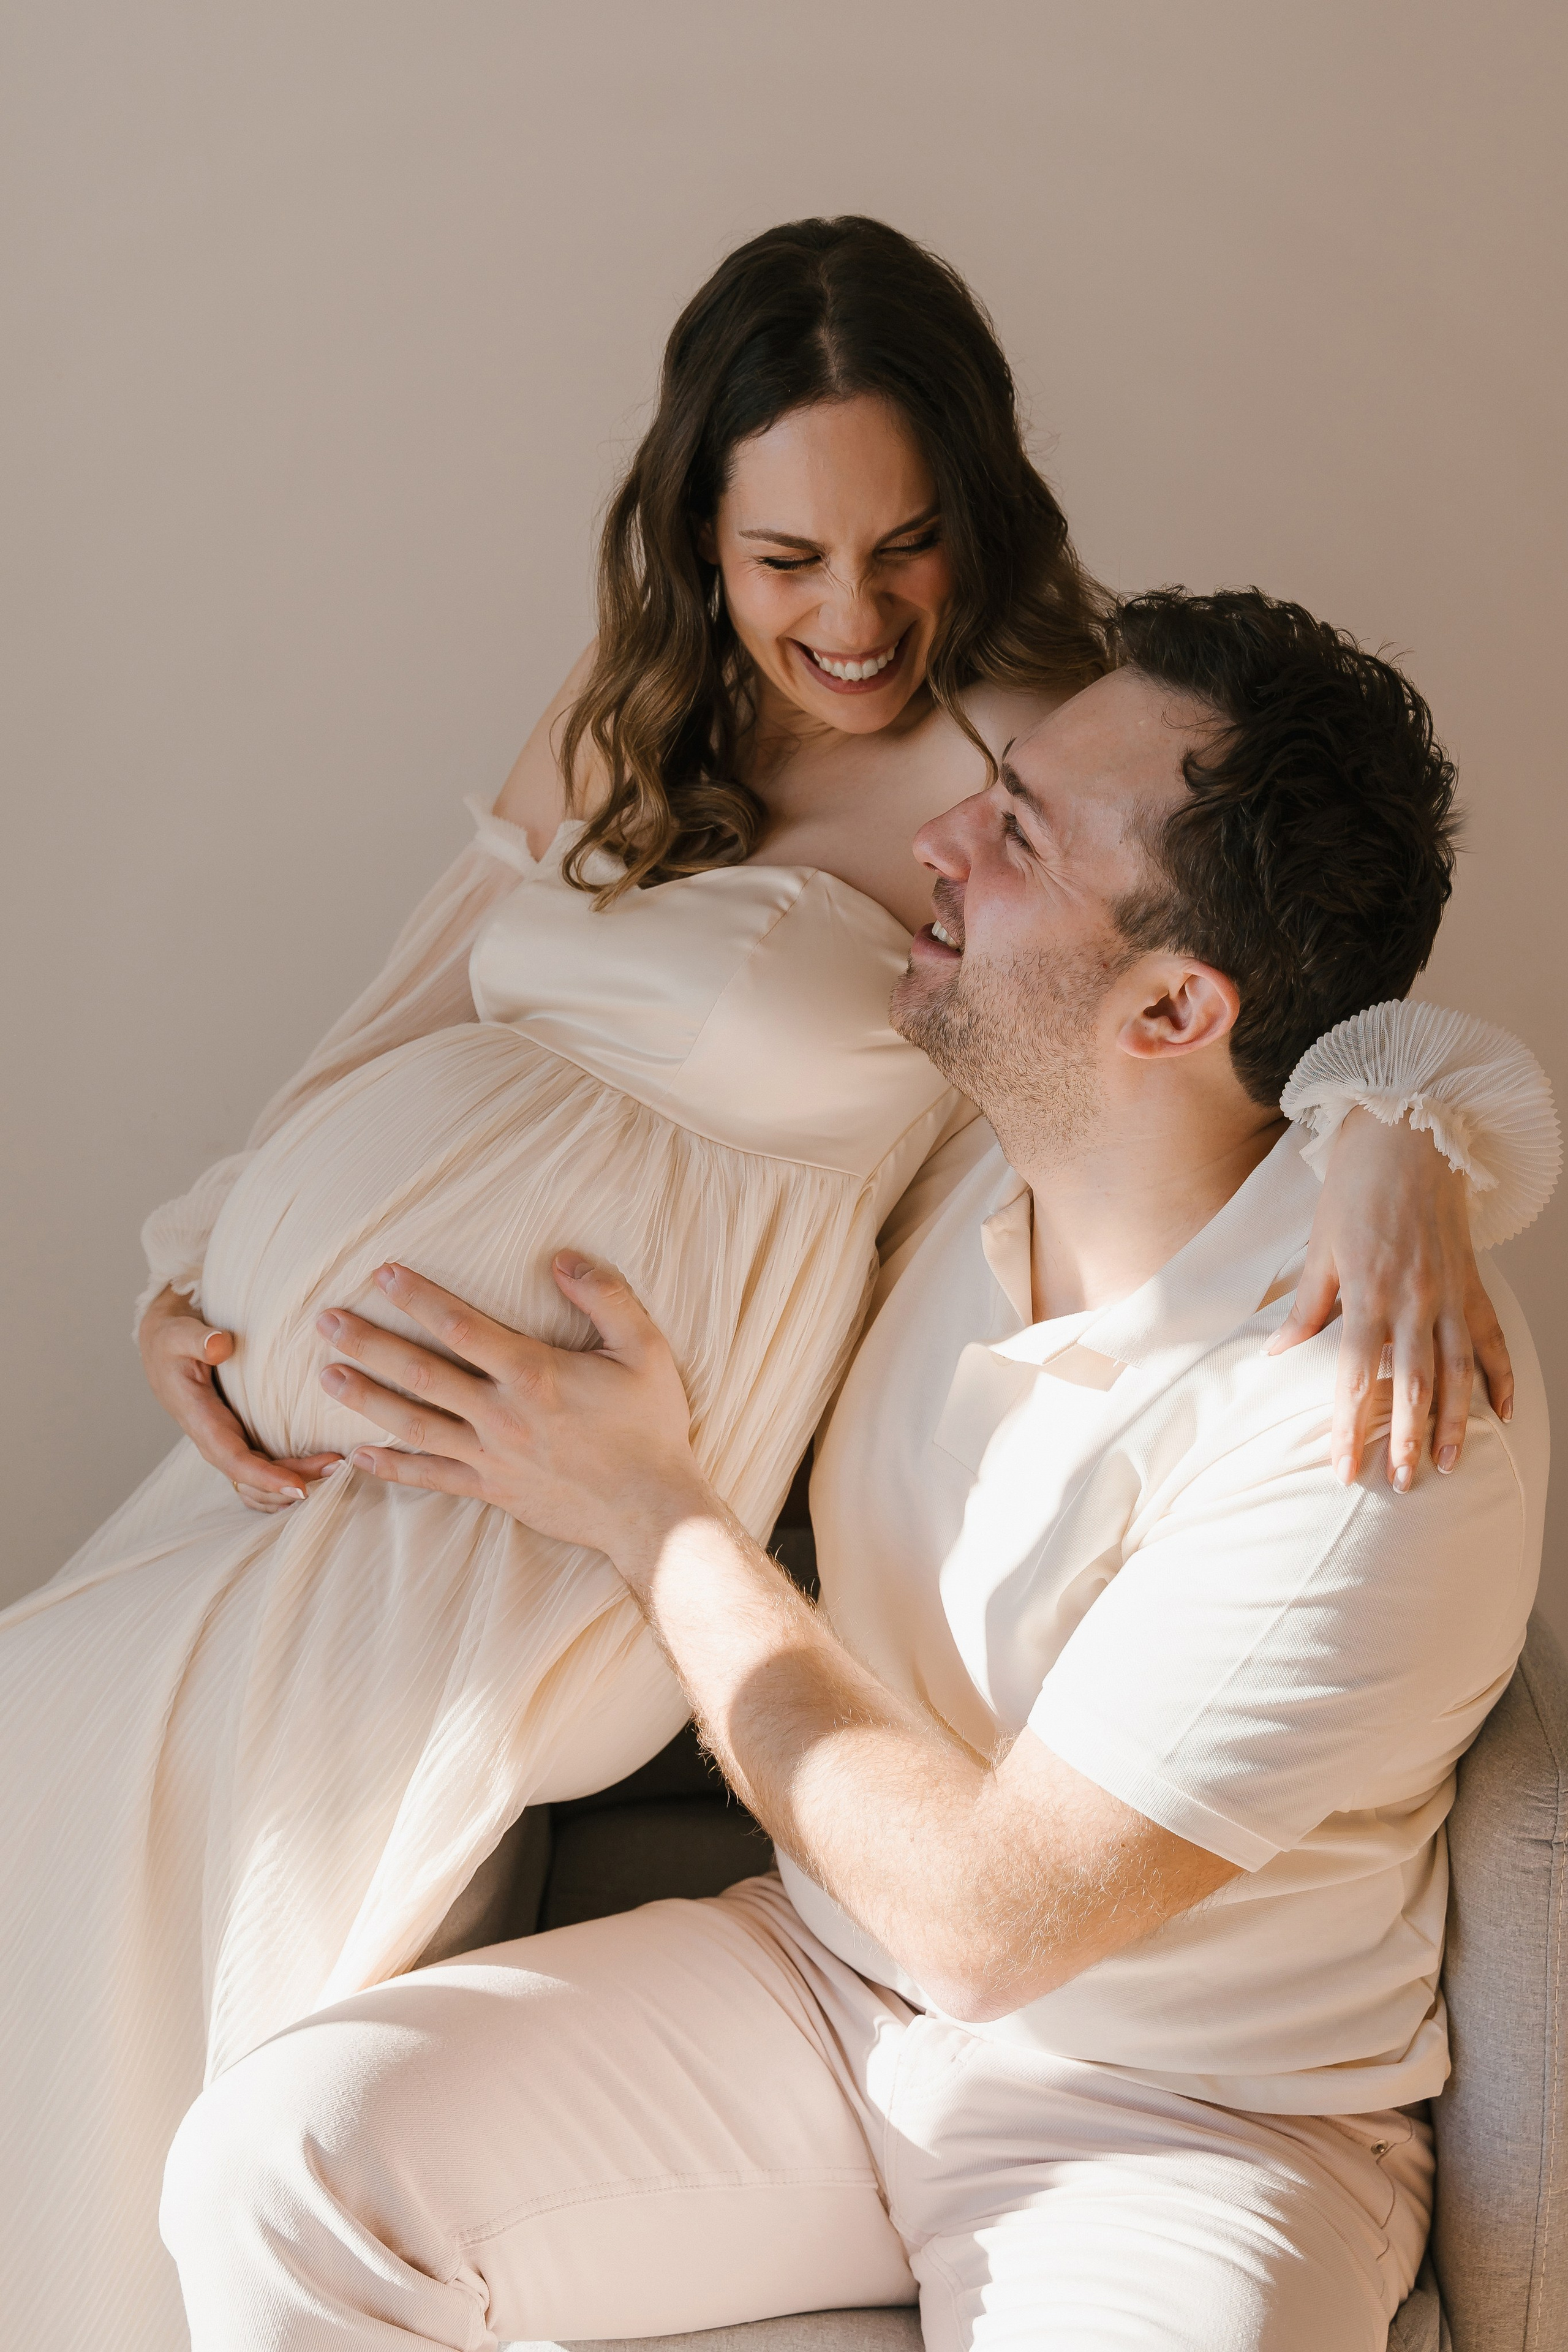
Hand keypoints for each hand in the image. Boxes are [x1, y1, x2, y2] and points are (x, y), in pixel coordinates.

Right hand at [138, 1284, 340, 1511]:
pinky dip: (285, 1478)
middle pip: (255, 1478)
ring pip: (259, 1482)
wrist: (163, 1345)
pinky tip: (316, 1472)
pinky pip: (261, 1470)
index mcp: (199, 1420)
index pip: (233, 1460)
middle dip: (294, 1480)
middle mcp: (214, 1439)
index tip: (299, 1487)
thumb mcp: (178, 1334)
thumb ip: (198, 1340)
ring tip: (335, 1469)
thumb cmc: (171, 1340)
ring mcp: (227, 1441)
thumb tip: (219, 1346)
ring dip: (293, 1482)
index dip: (266, 1477)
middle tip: (337, 1466)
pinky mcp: (239, 1436)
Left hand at [315, 1258, 705, 1559]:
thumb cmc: (651, 1426)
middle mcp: (501, 1415)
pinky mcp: (492, 1489)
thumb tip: (561, 1257)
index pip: (460, 1325)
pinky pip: (431, 1476)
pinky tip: (357, 1455)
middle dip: (368, 1343)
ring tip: (326, 1375)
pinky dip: (391, 1467)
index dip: (417, 1296)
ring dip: (365, 1398)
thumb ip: (605, 1296)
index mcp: (533, 1374)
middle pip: (419, 1372)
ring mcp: (491, 1457)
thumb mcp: (645, 1349)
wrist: (653, 1512)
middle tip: (324, 1320)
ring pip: (413, 1424)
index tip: (381, 1273)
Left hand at [1268, 1109, 1512, 1488]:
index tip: (1342, 1469)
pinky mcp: (1473, 1284)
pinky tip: (1503, 1415)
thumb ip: (1306, 1308)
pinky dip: (1500, 1378)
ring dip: (1453, 1422)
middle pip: (1411, 1385)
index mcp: (1367, 1293)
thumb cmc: (1355, 1189)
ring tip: (1446, 1465)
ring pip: (1457, 1372)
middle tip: (1400, 1484)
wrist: (1407, 1137)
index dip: (1348, 1427)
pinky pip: (1491, 1340)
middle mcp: (1413, 1301)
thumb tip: (1276, 1353)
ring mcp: (1449, 1294)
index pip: (1353, 1377)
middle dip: (1404, 1438)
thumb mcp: (1319, 1247)